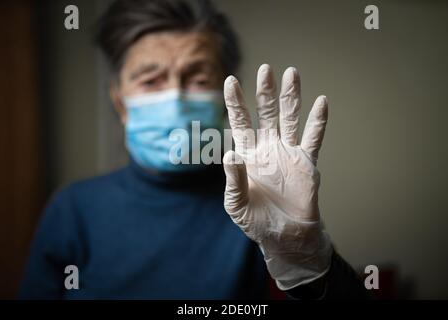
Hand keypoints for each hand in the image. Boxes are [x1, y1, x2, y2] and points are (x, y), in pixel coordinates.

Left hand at [222, 64, 332, 289]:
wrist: (284, 236)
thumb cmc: (256, 220)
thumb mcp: (236, 203)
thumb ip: (232, 179)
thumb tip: (229, 154)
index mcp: (248, 155)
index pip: (240, 123)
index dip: (236, 102)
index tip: (230, 81)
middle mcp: (268, 148)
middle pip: (266, 114)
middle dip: (265, 92)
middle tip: (266, 69)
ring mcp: (288, 153)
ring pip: (290, 119)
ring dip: (291, 98)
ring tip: (292, 73)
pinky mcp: (306, 163)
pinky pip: (313, 138)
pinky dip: (318, 121)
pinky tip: (321, 102)